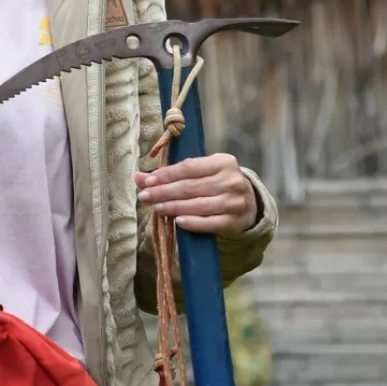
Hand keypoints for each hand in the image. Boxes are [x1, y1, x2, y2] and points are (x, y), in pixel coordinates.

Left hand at [135, 153, 257, 233]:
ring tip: (156, 208)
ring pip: (199, 205)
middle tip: (144, 196)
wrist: (248, 203)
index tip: (147, 181)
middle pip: (191, 187)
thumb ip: (171, 174)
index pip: (190, 167)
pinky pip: (211, 223)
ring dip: (174, 207)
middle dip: (164, 192)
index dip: (167, 174)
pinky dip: (194, 223)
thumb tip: (138, 177)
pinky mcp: (234, 221)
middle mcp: (231, 180)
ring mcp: (234, 202)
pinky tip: (178, 222)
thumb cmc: (216, 184)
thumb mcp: (200, 174)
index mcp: (223, 162)